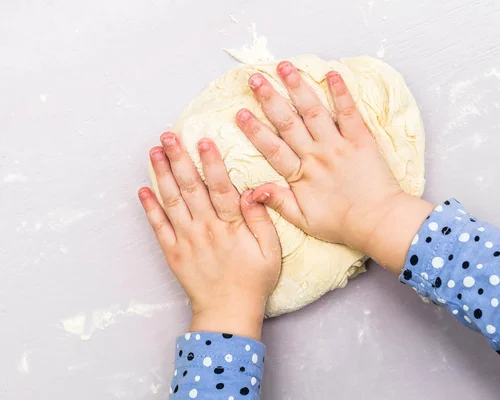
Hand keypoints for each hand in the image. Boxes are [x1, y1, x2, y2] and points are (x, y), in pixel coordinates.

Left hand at [138, 133, 280, 339]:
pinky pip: (158, 227)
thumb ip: (260, 219)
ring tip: (154, 151)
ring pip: (172, 201)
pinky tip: (143, 189)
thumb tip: (251, 191)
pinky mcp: (173, 252)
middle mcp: (205, 229)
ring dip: (161, 174)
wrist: (228, 312)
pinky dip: (149, 208)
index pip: (219, 187)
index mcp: (231, 227)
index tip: (203, 140)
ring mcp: (186, 240)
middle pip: (190, 187)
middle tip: (169, 135)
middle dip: (178, 159)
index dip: (211, 162)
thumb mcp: (270, 251)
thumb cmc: (253, 281)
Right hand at [236, 61, 433, 273]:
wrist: (379, 222)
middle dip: (270, 99)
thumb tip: (252, 191)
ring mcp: (338, 146)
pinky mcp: (360, 140)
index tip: (240, 113)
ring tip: (284, 67)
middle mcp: (316, 156)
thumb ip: (278, 203)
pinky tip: (332, 74)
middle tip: (255, 79)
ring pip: (314, 112)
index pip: (272, 149)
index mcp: (301, 176)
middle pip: (288, 123)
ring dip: (298, 88)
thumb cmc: (342, 224)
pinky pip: (349, 113)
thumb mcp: (305, 221)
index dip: (255, 131)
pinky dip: (341, 93)